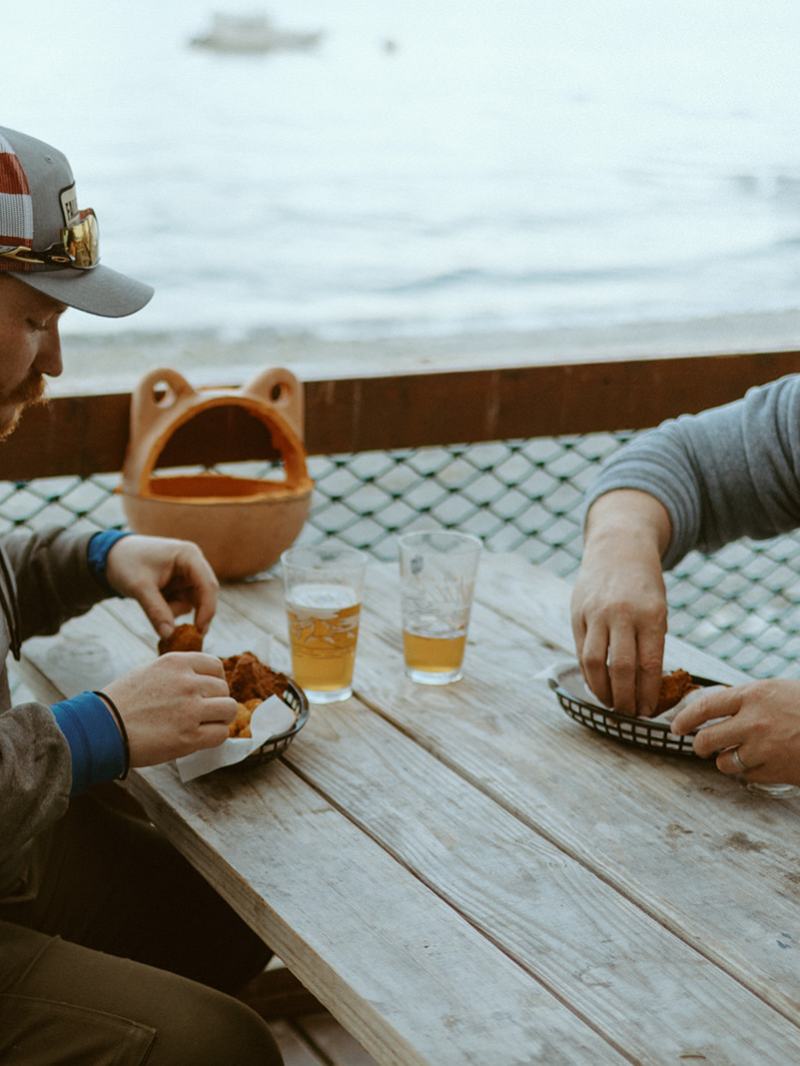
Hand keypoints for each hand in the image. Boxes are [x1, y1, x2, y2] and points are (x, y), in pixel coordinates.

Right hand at [103, 652, 236, 765]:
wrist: (101, 728)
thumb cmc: (121, 702)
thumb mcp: (149, 671)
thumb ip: (177, 673)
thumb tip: (201, 680)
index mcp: (177, 662)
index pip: (216, 666)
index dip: (215, 681)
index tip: (207, 692)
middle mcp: (187, 682)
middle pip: (224, 689)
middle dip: (216, 701)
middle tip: (202, 713)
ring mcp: (190, 709)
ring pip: (229, 710)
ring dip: (220, 719)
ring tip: (205, 726)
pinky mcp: (189, 736)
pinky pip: (221, 734)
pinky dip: (215, 737)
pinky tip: (200, 739)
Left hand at [104, 535, 218, 639]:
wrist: (111, 556)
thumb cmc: (126, 563)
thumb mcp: (139, 587)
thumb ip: (156, 611)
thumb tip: (170, 635)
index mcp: (189, 555)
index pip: (208, 585)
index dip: (207, 609)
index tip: (199, 631)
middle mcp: (193, 563)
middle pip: (205, 595)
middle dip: (193, 614)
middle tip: (183, 635)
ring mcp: (188, 575)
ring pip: (193, 603)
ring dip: (175, 610)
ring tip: (151, 602)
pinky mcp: (181, 584)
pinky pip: (183, 604)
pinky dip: (170, 610)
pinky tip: (154, 602)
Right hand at [571, 491, 669, 714]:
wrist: (618, 547)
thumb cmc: (644, 585)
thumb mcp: (658, 608)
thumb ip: (651, 641)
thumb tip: (646, 685)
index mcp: (650, 614)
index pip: (649, 665)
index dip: (647, 693)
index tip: (647, 711)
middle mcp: (622, 614)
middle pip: (621, 668)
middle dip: (625, 698)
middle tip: (628, 713)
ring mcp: (596, 613)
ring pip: (595, 663)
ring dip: (602, 690)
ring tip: (610, 703)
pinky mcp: (578, 613)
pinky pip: (581, 651)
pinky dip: (588, 673)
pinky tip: (596, 683)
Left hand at [672, 679, 799, 784]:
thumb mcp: (779, 691)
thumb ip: (749, 699)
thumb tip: (718, 708)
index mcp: (753, 695)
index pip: (705, 706)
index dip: (685, 718)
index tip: (677, 727)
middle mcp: (753, 722)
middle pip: (707, 740)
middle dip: (700, 746)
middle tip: (702, 747)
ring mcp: (764, 749)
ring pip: (725, 762)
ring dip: (725, 761)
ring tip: (735, 755)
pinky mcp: (776, 771)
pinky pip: (748, 776)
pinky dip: (750, 772)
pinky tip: (760, 764)